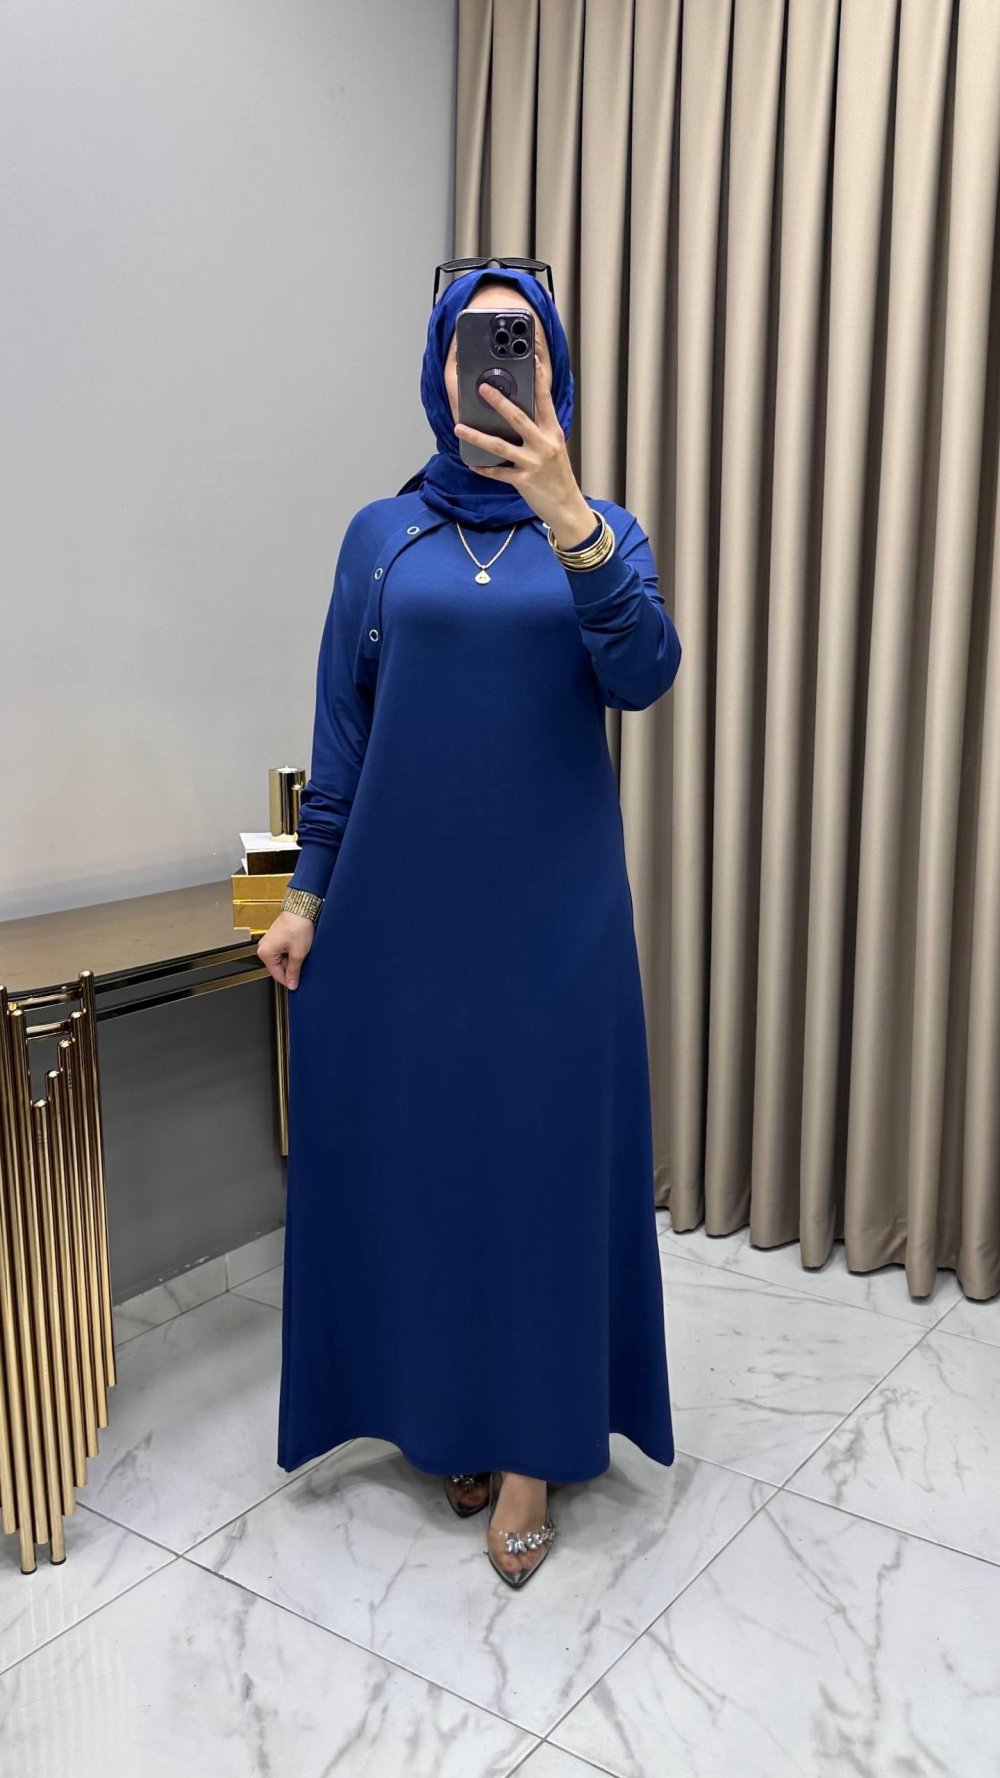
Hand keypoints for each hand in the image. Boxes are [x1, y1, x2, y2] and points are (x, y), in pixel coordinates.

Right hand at [257, 911, 315, 989]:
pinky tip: (299, 945)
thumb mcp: (298, 953)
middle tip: (303, 961)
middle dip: (292, 967)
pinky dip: (292, 951)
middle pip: (279, 967)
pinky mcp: (276, 937)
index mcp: (265, 953)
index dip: (289, 981)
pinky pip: (283, 951)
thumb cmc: (297, 926)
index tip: (298, 984)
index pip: (277, 975)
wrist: (301, 909)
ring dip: (292, 958)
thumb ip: (294, 971)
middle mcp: (264, 947)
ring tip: (301, 949)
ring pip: (282, 959)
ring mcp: (269, 942)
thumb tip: (292, 983)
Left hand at [453, 352, 593, 541]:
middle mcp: (544, 445)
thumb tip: (516, 414)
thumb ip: (539, 431)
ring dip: (478, 436)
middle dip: (499, 402)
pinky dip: (484, 468)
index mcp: (553, 433)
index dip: (539, 379)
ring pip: (501, 446)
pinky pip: (498, 473)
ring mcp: (533, 463)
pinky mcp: (524, 482)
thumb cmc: (558, 476)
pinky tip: (471, 463)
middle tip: (482, 388)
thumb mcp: (554, 448)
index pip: (545, 400)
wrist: (567, 507)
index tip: (533, 359)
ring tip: (459, 428)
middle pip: (519, 418)